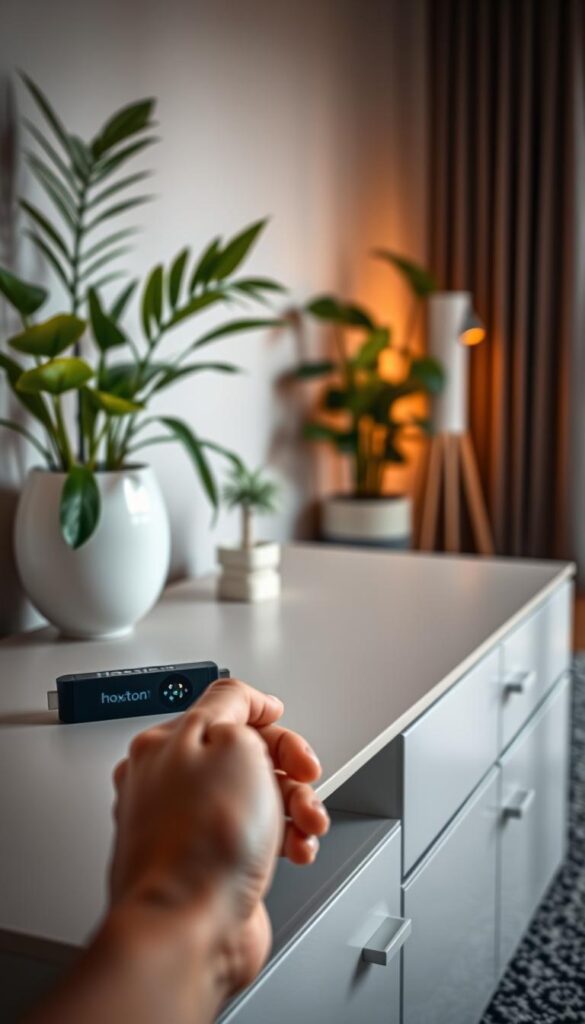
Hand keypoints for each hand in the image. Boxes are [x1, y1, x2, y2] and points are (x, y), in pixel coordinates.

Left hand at [109, 679, 329, 994]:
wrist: (190, 930)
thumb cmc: (201, 843)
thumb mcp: (230, 741)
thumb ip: (237, 707)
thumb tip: (247, 706)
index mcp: (166, 745)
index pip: (222, 707)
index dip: (261, 712)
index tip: (280, 719)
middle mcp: (169, 784)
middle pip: (245, 753)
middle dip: (289, 765)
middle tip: (306, 777)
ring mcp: (185, 827)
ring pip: (256, 796)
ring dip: (294, 805)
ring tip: (307, 825)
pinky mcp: (205, 865)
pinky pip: (253, 837)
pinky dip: (282, 840)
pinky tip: (295, 851)